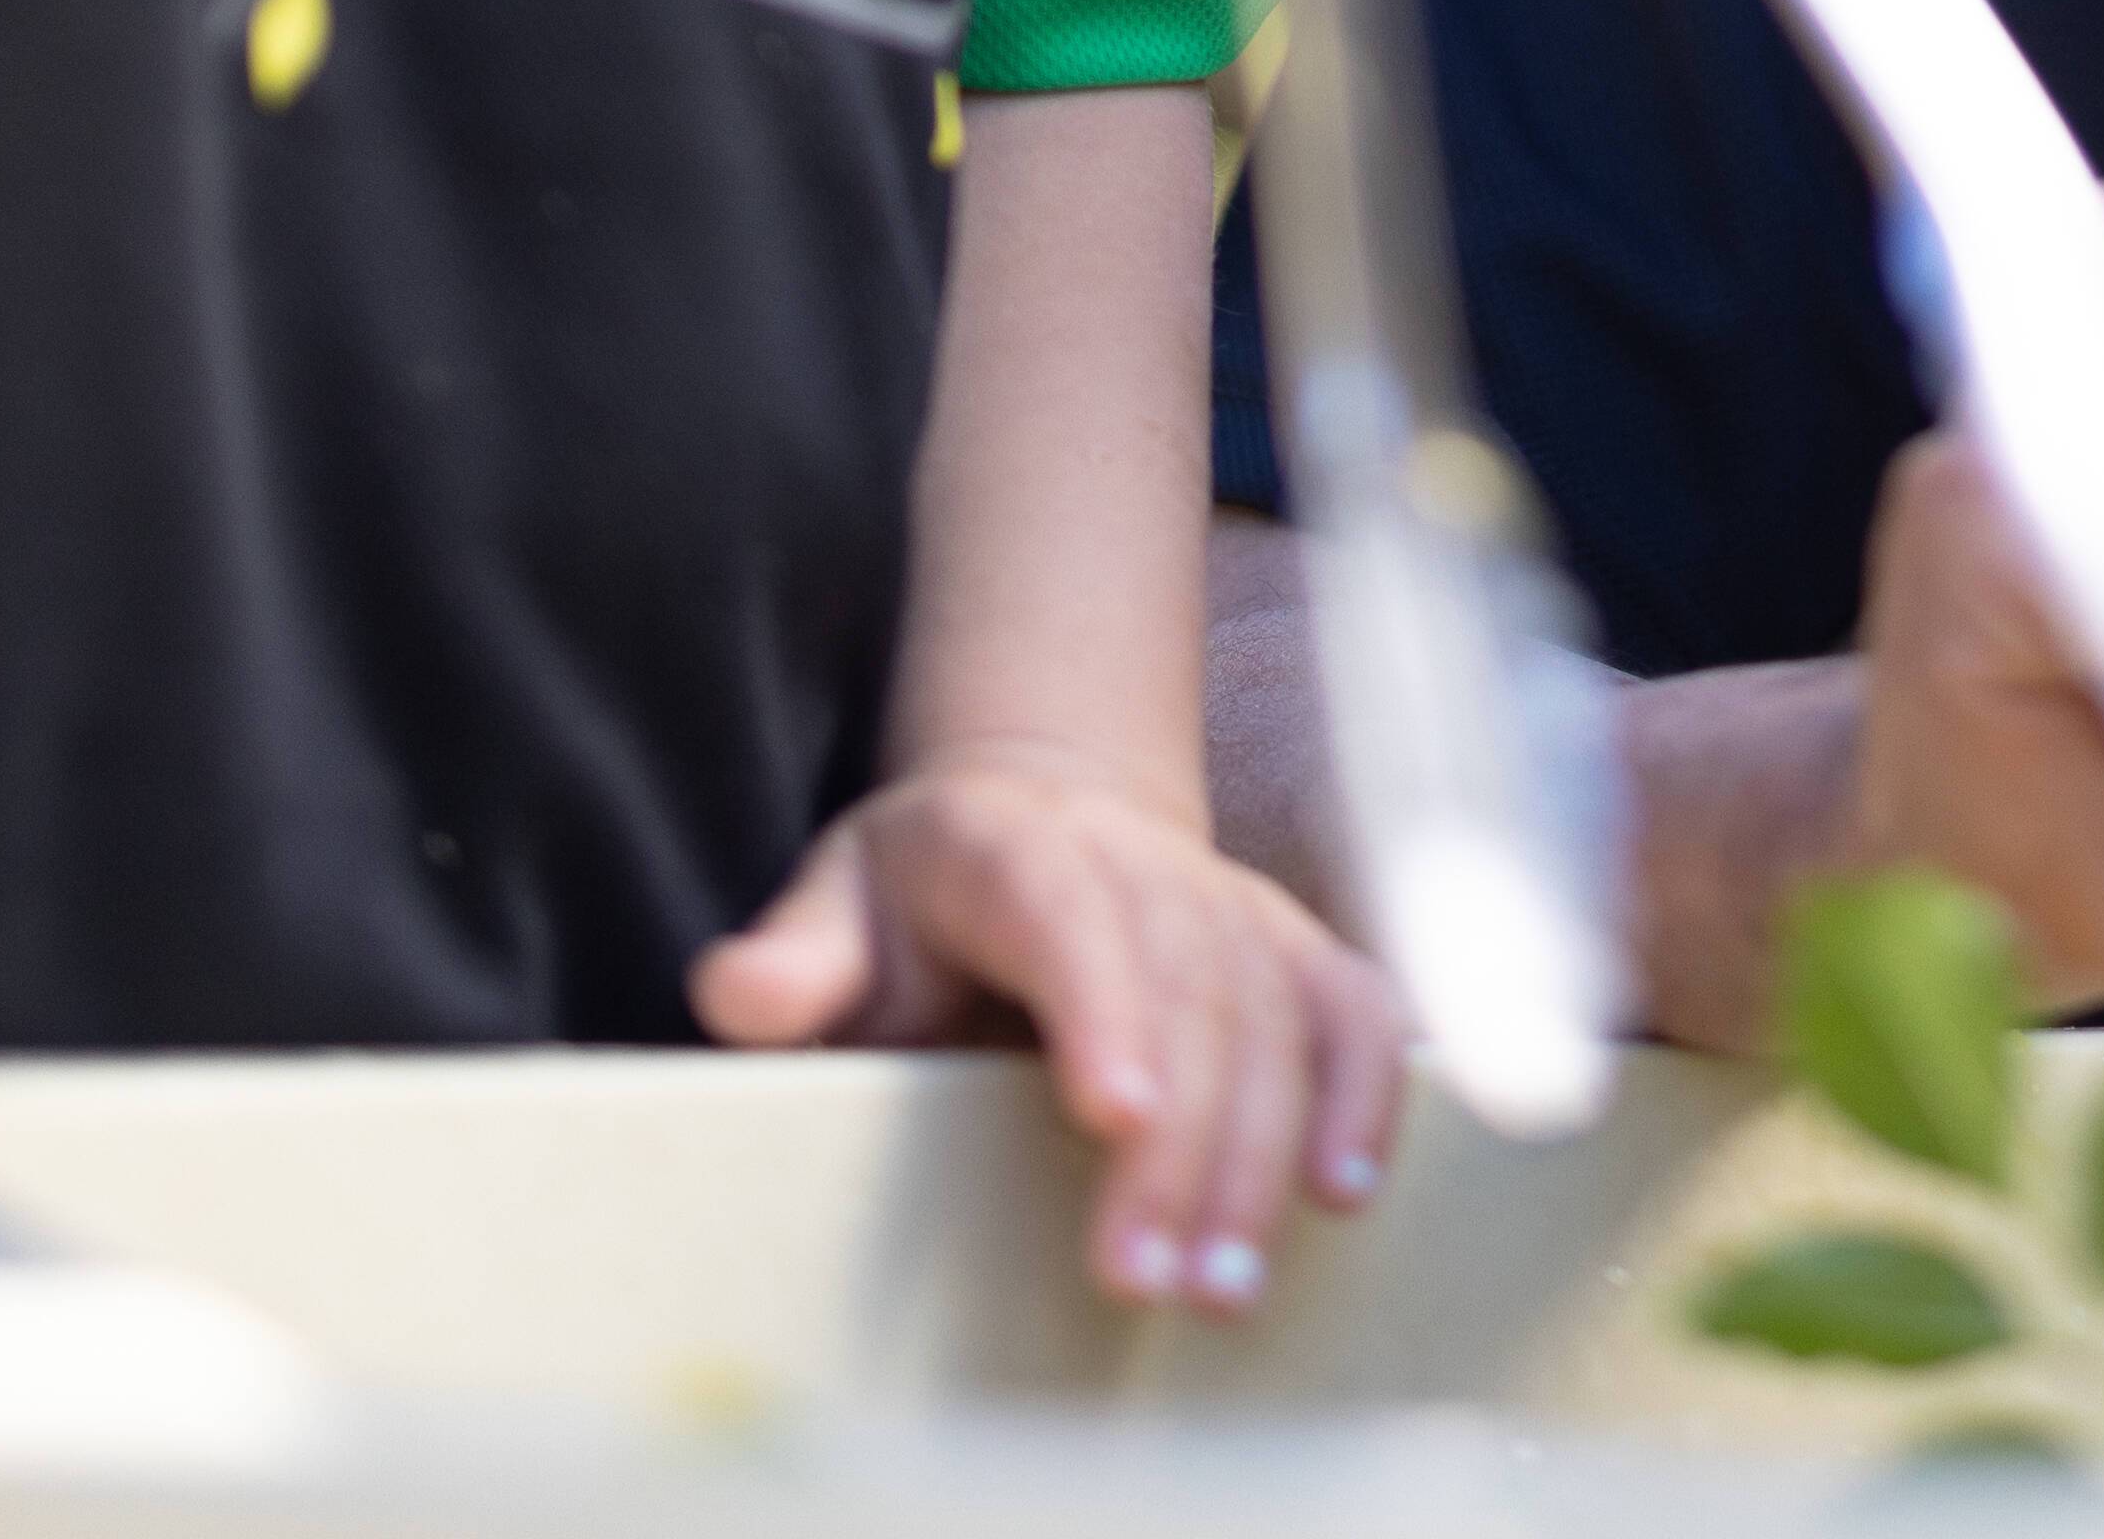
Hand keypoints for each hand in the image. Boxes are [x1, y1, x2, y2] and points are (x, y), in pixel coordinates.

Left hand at [691, 744, 1408, 1310]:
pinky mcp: (1289, 948)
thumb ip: (794, 958)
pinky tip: (1342, 1193)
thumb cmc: (917, 904)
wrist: (1036, 822)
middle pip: (1186, 986)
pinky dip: (1364, 1094)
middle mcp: (1138, 861)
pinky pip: (1351, 1012)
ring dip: (1262, 1152)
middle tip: (1147, 1281)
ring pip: (1273, 1013)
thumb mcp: (836, 908)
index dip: (1101, 1007)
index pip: (1065, 914)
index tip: (1111, 1115)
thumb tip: (740, 993)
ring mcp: (1228, 900)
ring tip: (1226, 1282)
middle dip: (1180, 1143)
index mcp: (1010, 844)